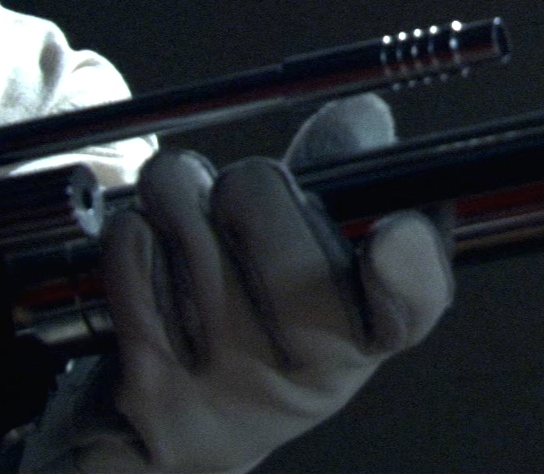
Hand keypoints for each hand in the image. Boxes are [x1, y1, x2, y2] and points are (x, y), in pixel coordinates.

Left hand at [84, 95, 452, 472]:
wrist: (191, 429)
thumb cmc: (266, 322)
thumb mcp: (323, 257)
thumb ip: (345, 177)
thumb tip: (362, 115)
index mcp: (374, 330)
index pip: (413, 299)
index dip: (405, 265)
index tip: (393, 234)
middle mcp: (313, 368)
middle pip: (258, 197)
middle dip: (239, 180)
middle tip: (238, 209)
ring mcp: (230, 377)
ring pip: (181, 205)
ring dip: (176, 196)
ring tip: (190, 235)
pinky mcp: (153, 381)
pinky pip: (131, 244)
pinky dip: (132, 235)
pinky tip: (153, 271)